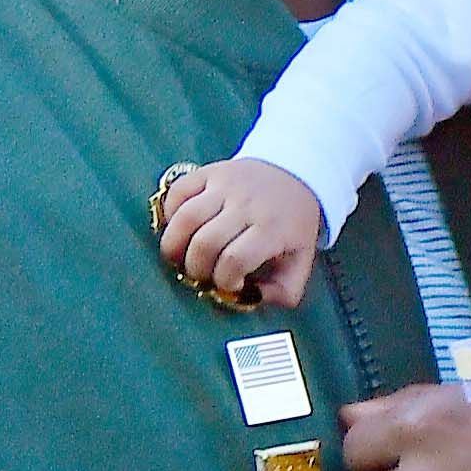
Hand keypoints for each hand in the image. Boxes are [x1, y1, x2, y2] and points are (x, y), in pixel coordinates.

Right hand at [157, 157, 323, 306]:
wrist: (294, 175)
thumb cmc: (293, 227)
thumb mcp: (301, 262)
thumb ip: (282, 291)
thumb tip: (249, 299)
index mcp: (272, 229)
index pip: (234, 260)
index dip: (224, 280)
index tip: (229, 284)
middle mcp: (247, 204)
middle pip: (205, 243)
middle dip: (196, 269)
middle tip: (201, 276)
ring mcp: (225, 184)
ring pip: (185, 218)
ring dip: (174, 246)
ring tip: (180, 258)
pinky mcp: (209, 171)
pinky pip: (178, 192)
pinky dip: (170, 215)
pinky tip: (180, 230)